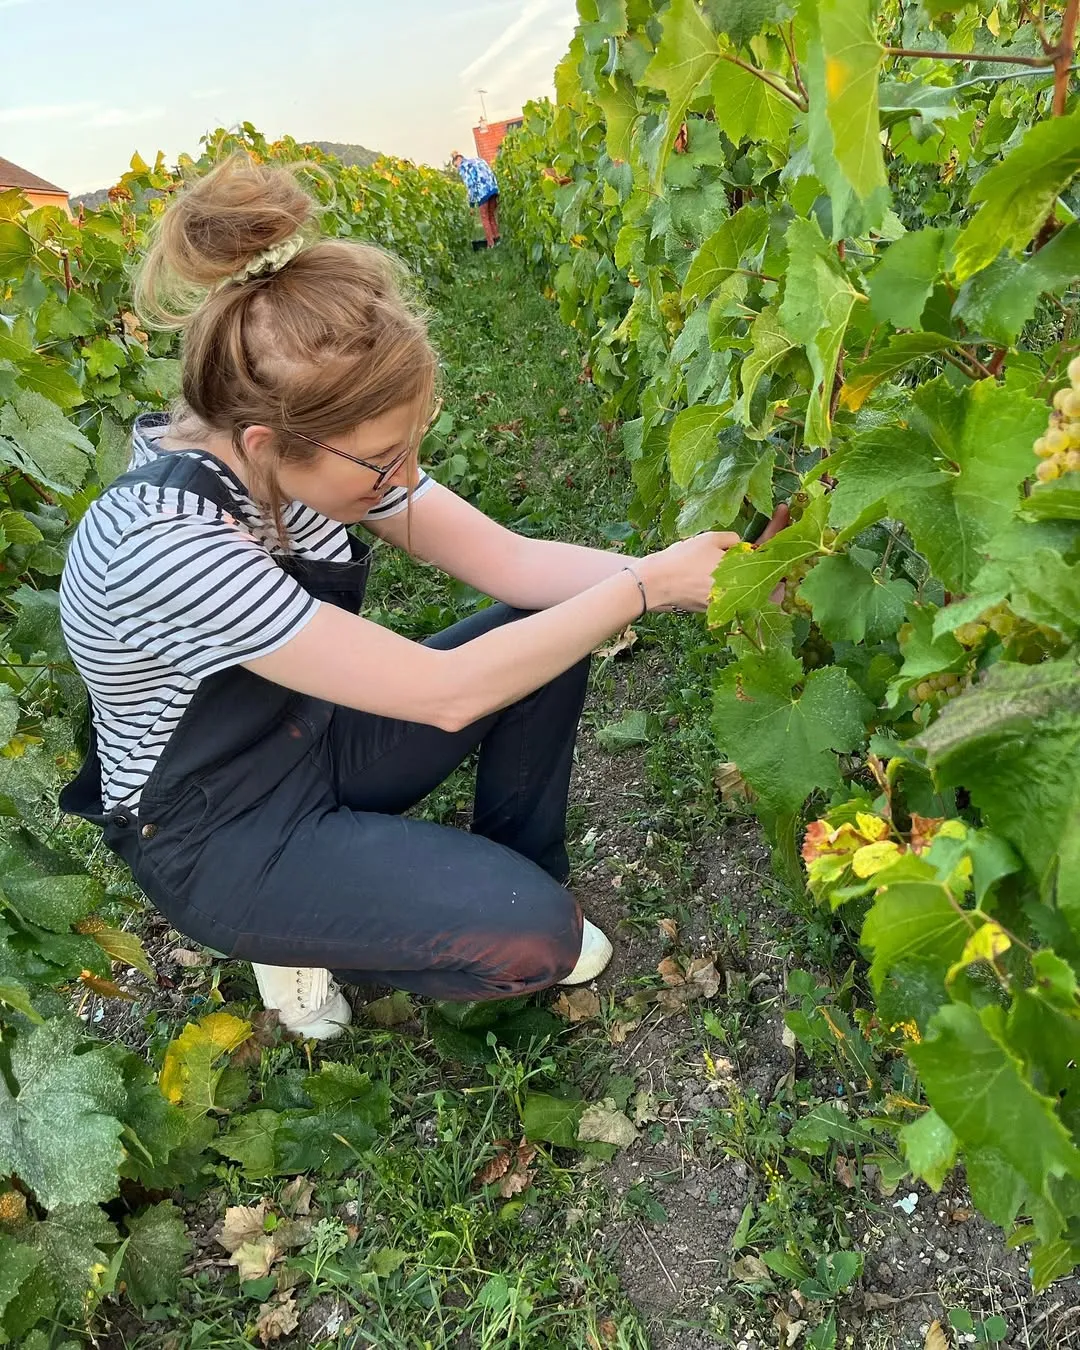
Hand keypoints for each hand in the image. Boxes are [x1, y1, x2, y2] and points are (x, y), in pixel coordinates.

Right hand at [635, 504, 790, 611]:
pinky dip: (735, 582)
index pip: (769, 546)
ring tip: (746, 556)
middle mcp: (742, 592)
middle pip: (769, 576)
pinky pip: (735, 594)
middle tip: (771, 540)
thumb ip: (733, 540)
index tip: (783, 509)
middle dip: (772, 560)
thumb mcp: (710, 539)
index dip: (778, 526)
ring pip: (752, 588)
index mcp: (744, 571)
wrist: (655, 584)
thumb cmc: (683, 559)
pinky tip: (723, 570)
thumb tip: (742, 547)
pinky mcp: (717, 610)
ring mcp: (731, 604)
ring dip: (754, 573)